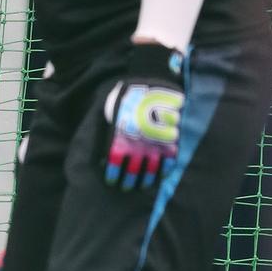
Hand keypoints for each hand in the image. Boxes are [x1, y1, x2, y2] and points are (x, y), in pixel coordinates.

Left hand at [103, 44, 184, 190]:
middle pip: (132, 170)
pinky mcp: (170, 140)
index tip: (111, 181)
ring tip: (139, 187)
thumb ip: (105, 130)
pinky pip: (166, 162)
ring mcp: (155, 143)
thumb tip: (101, 148)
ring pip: (150, 170)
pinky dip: (161, 172)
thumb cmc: (126, 95)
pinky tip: (157, 178)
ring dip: (144, 180)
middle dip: (128, 181)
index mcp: (120, 135)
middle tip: (125, 188)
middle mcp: (137, 142)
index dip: (113, 174)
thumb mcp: (110, 111)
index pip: (115, 162)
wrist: (151, 81)